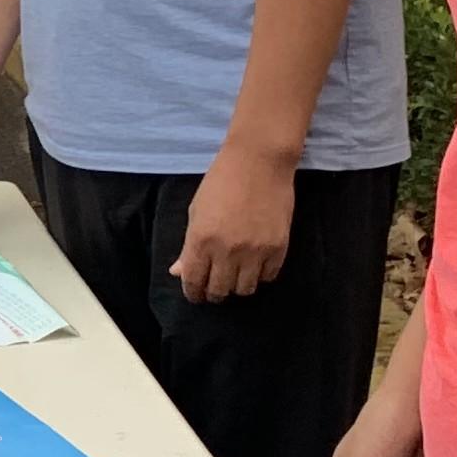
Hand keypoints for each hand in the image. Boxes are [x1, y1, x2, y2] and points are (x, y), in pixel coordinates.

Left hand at [173, 145, 295, 302]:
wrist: (259, 161)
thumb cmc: (221, 182)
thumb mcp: (196, 212)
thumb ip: (188, 246)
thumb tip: (178, 272)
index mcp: (201, 240)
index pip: (193, 281)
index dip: (193, 293)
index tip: (195, 295)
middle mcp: (227, 250)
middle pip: (219, 290)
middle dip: (214, 293)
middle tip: (214, 288)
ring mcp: (255, 251)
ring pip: (245, 289)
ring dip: (237, 286)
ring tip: (235, 277)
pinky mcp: (279, 248)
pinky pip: (268, 277)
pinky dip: (260, 276)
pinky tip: (255, 267)